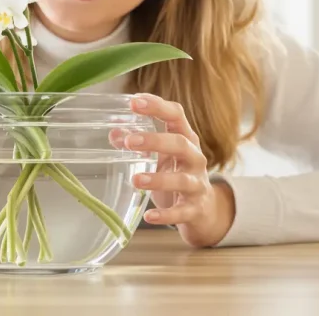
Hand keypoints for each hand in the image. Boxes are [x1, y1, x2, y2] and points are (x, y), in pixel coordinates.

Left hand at [123, 93, 235, 247]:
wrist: (204, 210)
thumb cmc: (177, 174)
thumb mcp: (160, 156)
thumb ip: (138, 144)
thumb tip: (114, 132)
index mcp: (185, 139)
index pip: (176, 115)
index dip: (157, 107)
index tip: (135, 101)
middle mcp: (194, 158)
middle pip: (180, 144)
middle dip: (155, 141)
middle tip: (130, 142)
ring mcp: (197, 184)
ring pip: (182, 179)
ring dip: (159, 179)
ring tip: (136, 180)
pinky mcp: (195, 209)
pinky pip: (182, 212)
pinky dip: (166, 215)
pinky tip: (149, 216)